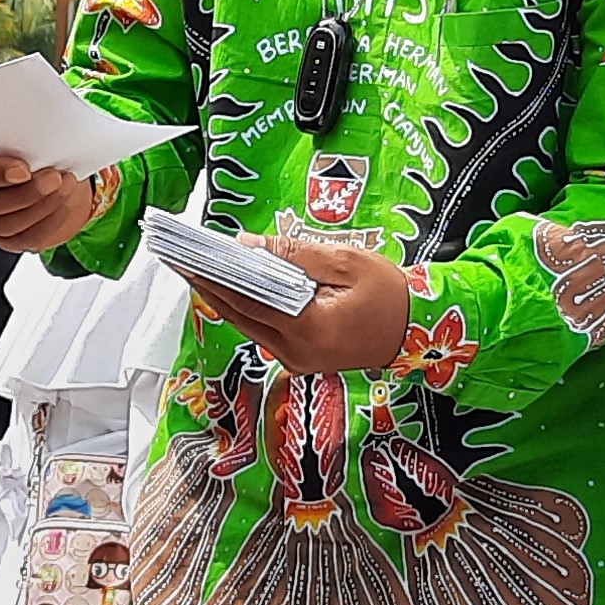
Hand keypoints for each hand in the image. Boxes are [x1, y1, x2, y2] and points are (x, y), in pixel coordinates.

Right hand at [0, 138, 92, 252]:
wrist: (36, 166)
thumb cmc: (21, 144)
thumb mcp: (15, 130)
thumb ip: (18, 133)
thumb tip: (41, 134)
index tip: (24, 169)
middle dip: (27, 193)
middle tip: (54, 177)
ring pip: (9, 225)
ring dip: (43, 206)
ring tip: (65, 185)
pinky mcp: (6, 238)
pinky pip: (26, 239)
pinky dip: (49, 221)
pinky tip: (63, 204)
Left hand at [194, 231, 408, 374]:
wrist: (420, 329)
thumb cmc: (391, 295)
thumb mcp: (345, 262)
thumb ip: (295, 254)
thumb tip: (250, 245)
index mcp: (306, 329)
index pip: (245, 300)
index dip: (213, 276)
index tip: (190, 255)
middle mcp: (296, 352)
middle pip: (239, 315)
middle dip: (210, 285)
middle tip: (185, 258)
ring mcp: (297, 359)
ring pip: (248, 325)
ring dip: (225, 296)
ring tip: (203, 267)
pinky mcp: (301, 357)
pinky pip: (264, 330)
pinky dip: (248, 307)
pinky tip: (237, 286)